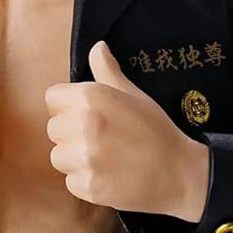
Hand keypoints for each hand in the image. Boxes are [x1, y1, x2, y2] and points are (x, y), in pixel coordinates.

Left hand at [44, 39, 210, 220]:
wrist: (178, 172)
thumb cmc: (156, 130)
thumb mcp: (134, 94)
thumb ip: (108, 71)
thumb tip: (97, 47)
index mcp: (91, 97)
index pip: (53, 98)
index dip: (68, 106)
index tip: (86, 114)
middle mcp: (83, 124)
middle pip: (53, 128)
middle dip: (70, 134)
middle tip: (100, 138)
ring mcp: (84, 157)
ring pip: (58, 156)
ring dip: (75, 159)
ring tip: (103, 157)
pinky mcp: (87, 185)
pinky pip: (70, 182)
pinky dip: (84, 182)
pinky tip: (107, 175)